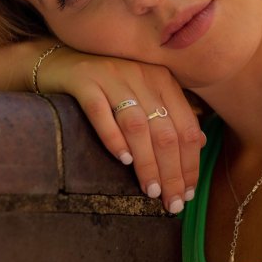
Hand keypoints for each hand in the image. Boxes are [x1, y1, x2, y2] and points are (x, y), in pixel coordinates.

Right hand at [34, 45, 204, 212]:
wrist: (61, 59)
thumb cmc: (108, 83)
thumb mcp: (144, 93)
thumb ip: (171, 113)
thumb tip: (201, 143)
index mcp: (162, 80)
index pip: (186, 127)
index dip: (190, 163)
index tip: (188, 193)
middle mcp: (141, 75)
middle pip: (164, 130)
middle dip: (171, 171)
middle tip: (172, 202)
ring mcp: (112, 76)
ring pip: (137, 125)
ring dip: (147, 162)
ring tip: (151, 190)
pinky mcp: (84, 81)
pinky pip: (100, 112)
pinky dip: (113, 137)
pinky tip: (122, 160)